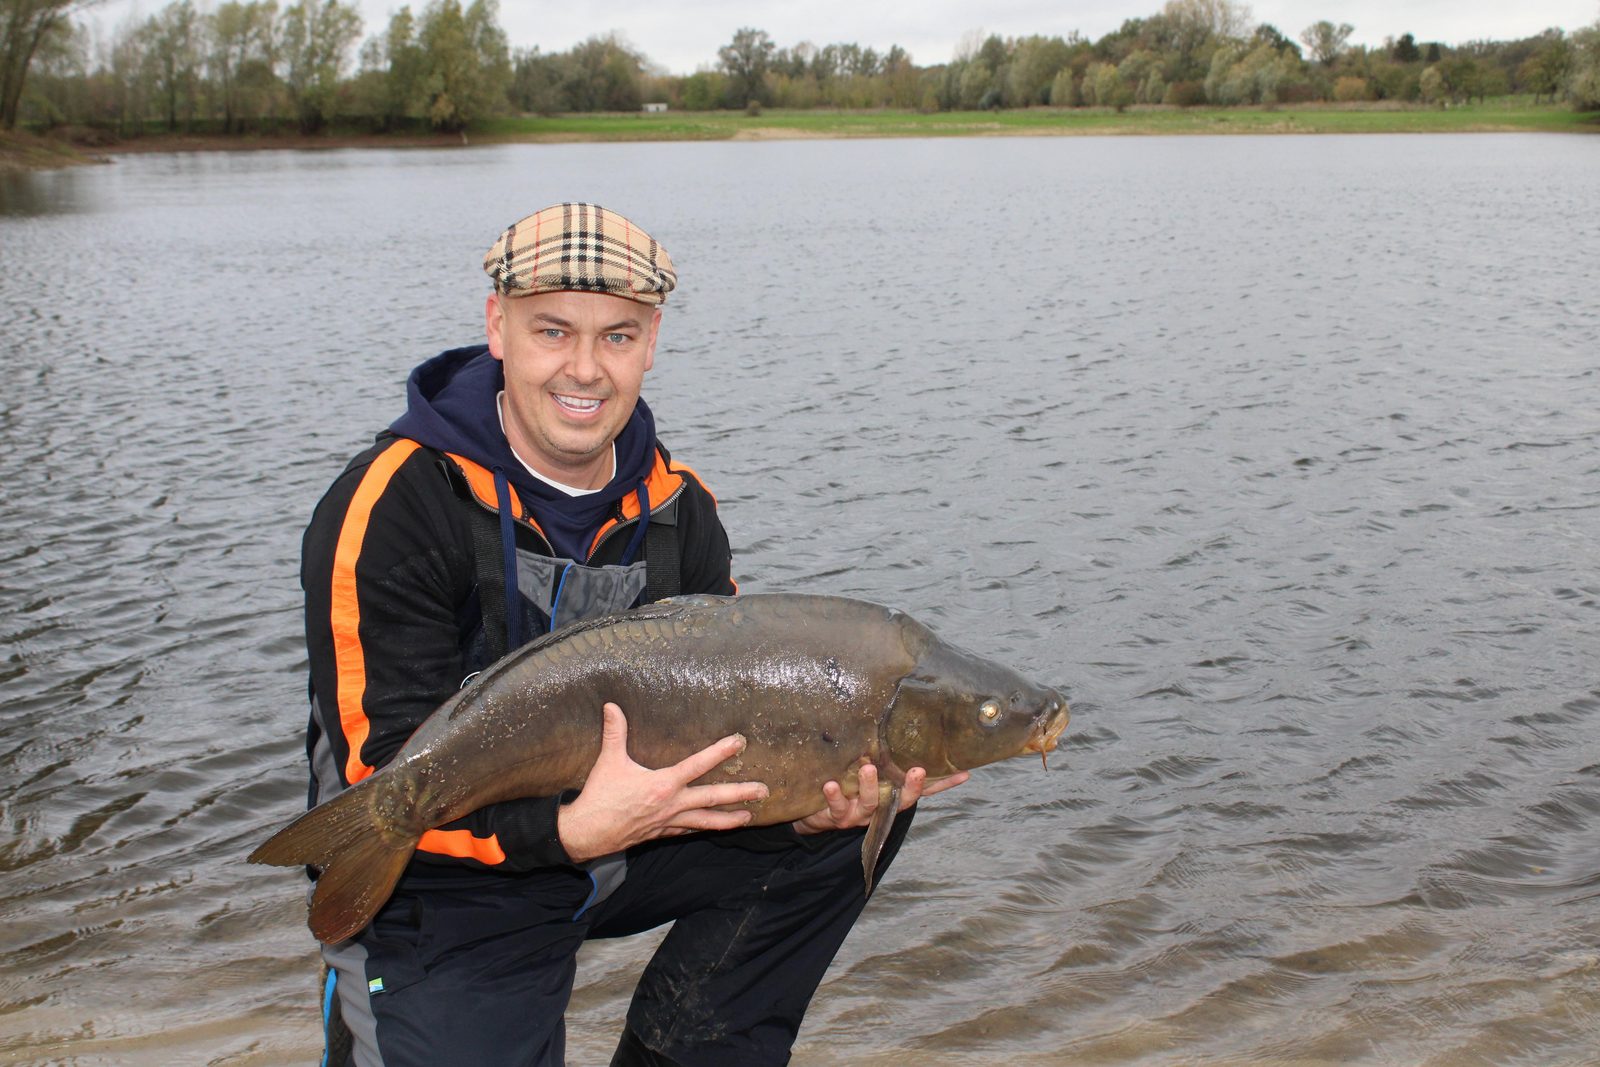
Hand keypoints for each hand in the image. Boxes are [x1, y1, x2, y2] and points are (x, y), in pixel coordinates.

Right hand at [557, 702, 769, 862]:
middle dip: (740, 794)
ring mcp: (669, 821)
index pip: (698, 765)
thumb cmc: (600, 796)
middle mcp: (672, 804)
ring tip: (749, 816)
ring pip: (706, 821)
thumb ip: (614, 732)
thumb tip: (611, 705)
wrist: (587, 833)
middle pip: (713, 798)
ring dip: (729, 819)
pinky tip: (712, 827)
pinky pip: (689, 830)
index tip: (740, 743)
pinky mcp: (662, 832)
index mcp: (663, 784)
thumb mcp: (609, 761)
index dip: (720, 752)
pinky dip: (703, 827)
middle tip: (764, 790)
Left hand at [791, 762, 969, 835]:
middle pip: (902, 800)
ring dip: (870, 786)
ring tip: (867, 768)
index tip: (964, 772)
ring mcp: (860, 814)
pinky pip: (837, 806)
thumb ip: (887, 756)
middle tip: (917, 771)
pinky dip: (835, 795)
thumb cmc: (851, 786)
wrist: (819, 813)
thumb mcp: (872, 771)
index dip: (946, 783)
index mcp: (894, 795)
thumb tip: (906, 725)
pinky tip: (831, 783)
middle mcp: (882, 807)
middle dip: (911, 786)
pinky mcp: (838, 815)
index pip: (925, 791)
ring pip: (870, 802)